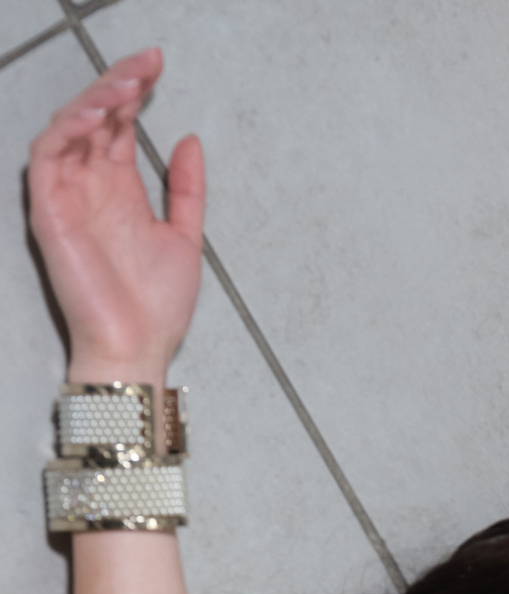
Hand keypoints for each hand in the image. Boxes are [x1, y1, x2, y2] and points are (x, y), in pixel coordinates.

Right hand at [27, 48, 203, 382]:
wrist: (137, 347)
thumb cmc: (157, 306)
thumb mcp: (185, 237)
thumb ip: (186, 190)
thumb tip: (190, 139)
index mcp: (120, 187)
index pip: (121, 124)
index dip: (136, 90)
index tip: (159, 65)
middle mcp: (91, 184)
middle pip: (96, 116)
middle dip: (119, 82)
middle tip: (148, 62)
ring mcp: (68, 193)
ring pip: (70, 126)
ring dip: (96, 99)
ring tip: (128, 83)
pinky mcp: (48, 209)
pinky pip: (48, 154)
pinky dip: (69, 128)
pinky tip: (96, 115)